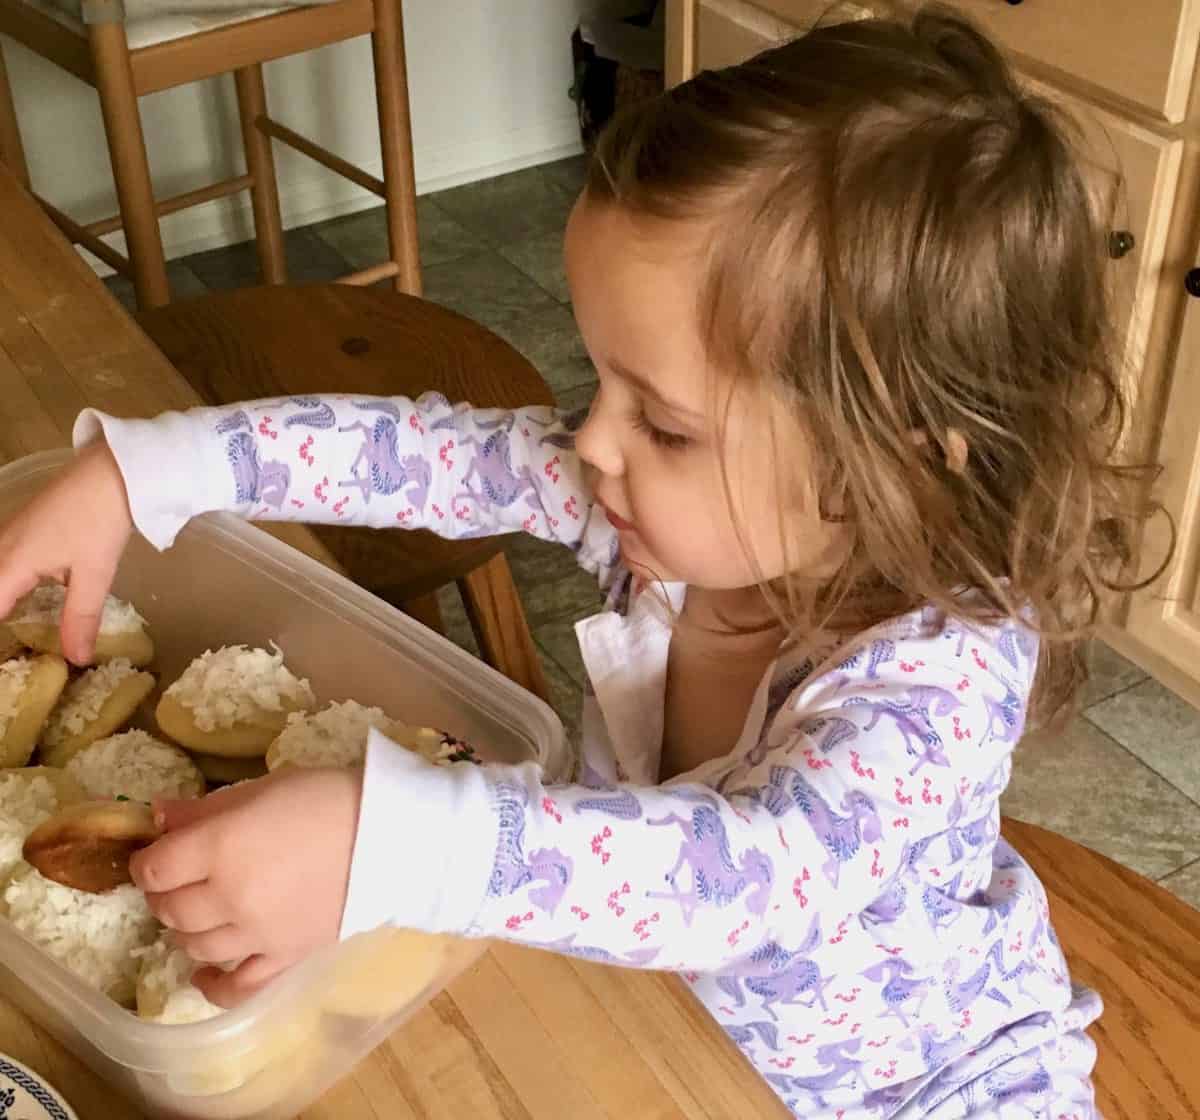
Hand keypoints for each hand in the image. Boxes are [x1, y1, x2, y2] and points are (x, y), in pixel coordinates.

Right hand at [0, 443, 132, 664]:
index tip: (10, 655)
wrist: (111, 470)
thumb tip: (74, 660)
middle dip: (2, 617)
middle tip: (17, 645)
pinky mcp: (23, 526)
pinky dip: (10, 582)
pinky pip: (5, 561)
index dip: (0, 634)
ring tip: (18, 625)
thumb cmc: (100, 521)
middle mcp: (0, 548)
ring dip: (5, 599)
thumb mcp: (94, 574)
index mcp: (10, 564)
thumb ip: (80, 617)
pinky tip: (25, 595)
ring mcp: (9, 534)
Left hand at [131, 766, 362, 1006]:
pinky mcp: (285, 958)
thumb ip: (206, 808)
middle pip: (171, 908)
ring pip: (195, 945)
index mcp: (220, 847)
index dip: (148, 860)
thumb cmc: (325, 798)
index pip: (156, 868)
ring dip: (186, 929)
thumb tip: (160, 816)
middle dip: (165, 893)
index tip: (158, 852)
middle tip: (181, 878)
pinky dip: (213, 985)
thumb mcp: (263, 788)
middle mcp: (228, 897)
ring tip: (200, 911)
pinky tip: (205, 974)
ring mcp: (255, 934)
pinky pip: (237, 987)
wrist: (390, 835)